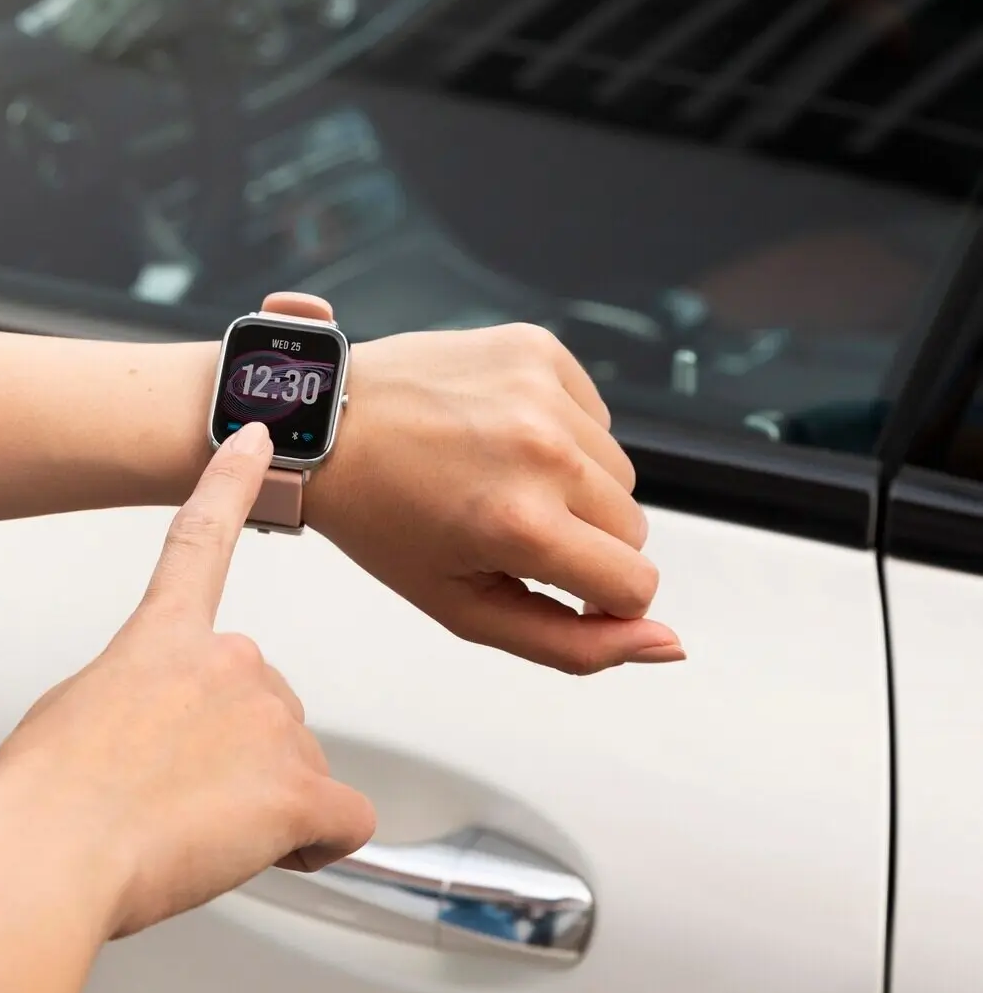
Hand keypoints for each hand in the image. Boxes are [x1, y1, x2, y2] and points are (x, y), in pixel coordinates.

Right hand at [0, 420, 375, 940]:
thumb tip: (149, 742)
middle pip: (266, 707)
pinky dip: (316, 843)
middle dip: (238, 759)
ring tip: (190, 835)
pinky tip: (269, 852)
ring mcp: (271, 723)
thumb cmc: (43, 797)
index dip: (231, 481)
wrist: (49, 851)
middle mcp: (230, 662)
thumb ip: (133, 702)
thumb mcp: (72, 717)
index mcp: (163, 638)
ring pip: (300, 770)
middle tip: (175, 803)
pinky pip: (344, 821)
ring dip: (262, 808)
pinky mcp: (298, 788)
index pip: (202, 539)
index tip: (254, 438)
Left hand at [306, 324, 682, 674]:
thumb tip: (669, 644)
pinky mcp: (539, 349)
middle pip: (634, 528)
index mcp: (522, 524)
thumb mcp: (467, 608)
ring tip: (498, 480)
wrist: (323, 425)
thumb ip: (574, 643)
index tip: (547, 580)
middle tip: (505, 529)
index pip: (636, 583)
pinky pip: (595, 416)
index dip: (598, 597)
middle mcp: (543, 451)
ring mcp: (543, 392)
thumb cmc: (383, 522)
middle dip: (584, 543)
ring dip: (575, 487)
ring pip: (621, 472)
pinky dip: (563, 434)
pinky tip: (499, 436)